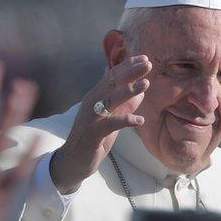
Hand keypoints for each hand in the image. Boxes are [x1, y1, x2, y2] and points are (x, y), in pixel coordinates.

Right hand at [50, 55, 150, 193]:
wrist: (72, 161)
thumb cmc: (94, 139)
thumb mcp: (113, 120)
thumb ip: (125, 105)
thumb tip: (142, 91)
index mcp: (95, 97)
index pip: (112, 77)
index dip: (127, 66)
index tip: (144, 58)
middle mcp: (91, 103)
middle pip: (111, 83)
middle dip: (130, 72)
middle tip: (148, 64)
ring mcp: (90, 118)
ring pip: (109, 100)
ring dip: (128, 91)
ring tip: (146, 84)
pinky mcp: (92, 134)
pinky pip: (109, 124)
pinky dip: (124, 120)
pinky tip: (139, 120)